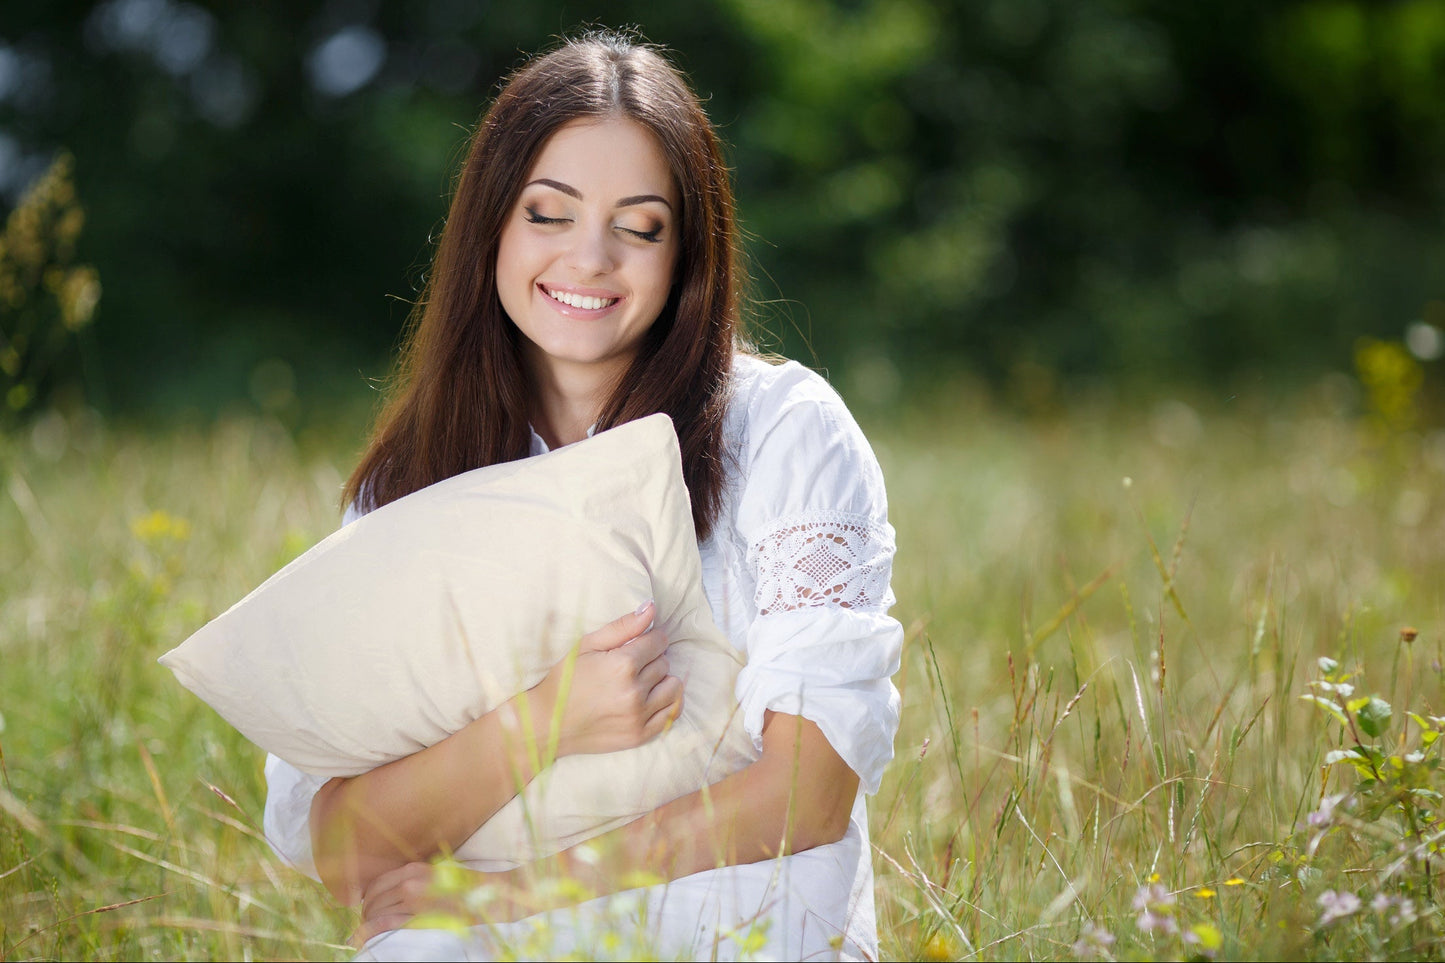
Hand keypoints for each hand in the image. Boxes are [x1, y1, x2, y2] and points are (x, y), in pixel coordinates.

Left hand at [352, 862, 529, 946]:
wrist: (489, 894)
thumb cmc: (466, 886)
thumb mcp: (437, 874)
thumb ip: (417, 879)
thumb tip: (396, 891)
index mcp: (414, 868)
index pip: (377, 883)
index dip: (368, 897)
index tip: (368, 906)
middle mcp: (410, 880)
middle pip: (373, 899)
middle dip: (366, 912)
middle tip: (368, 922)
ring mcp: (413, 898)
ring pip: (376, 912)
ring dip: (368, 923)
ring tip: (368, 931)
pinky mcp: (418, 916)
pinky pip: (385, 924)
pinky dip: (369, 931)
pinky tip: (362, 938)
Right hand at [533, 601, 683, 757]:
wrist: (547, 723)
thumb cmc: (565, 680)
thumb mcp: (586, 645)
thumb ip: (622, 626)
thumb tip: (651, 608)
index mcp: (621, 665)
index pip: (659, 642)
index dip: (649, 639)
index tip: (637, 645)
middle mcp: (634, 692)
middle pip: (664, 663)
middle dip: (651, 660)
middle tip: (629, 665)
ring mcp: (638, 717)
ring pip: (673, 687)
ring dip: (661, 681)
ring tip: (639, 682)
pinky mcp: (640, 736)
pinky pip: (672, 713)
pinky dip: (666, 702)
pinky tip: (649, 698)